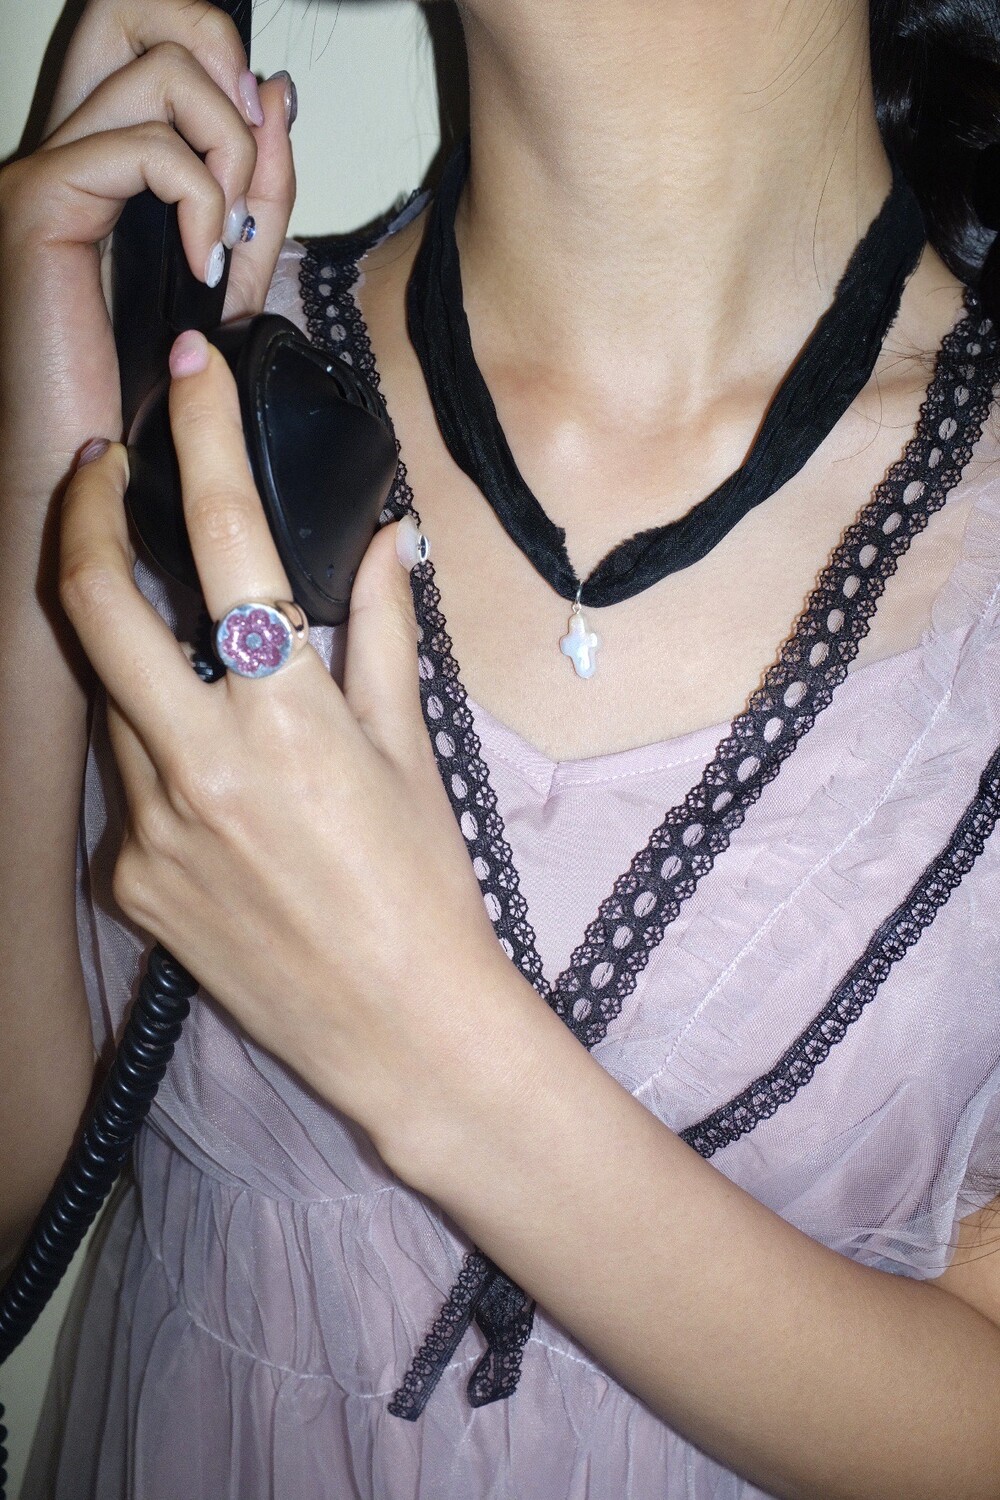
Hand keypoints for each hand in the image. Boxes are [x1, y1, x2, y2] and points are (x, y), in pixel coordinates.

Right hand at [0, 0, 294, 499]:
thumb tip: (275, 92)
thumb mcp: (232, 275)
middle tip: (244, 168)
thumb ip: (257, 189)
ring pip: (160, 67)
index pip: (158, 33)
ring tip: (223, 241)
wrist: (98, 460)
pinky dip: (201, 199)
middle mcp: (69, 144)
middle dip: (224, 68)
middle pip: (141, 9)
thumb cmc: (150, 385)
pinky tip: (203, 266)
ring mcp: (47, 166)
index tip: (262, 145)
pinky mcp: (38, 200)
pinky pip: (145, 146)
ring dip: (227, 151)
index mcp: (110, 156)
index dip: (226, 62)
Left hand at [57, 330, 514, 1166]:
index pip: (228, 541)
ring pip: (109, 697)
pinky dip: (160, 754)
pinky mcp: (128, 883)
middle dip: (85, 511)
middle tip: (110, 469)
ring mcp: (148, 831)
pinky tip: (219, 791)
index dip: (202, 436)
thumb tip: (379, 541)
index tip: (188, 372)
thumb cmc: (427, 894)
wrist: (401, 1033)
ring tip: (196, 658)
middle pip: (91, 602)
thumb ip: (379, 636)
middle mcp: (197, 766)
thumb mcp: (410, 756)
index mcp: (284, 720)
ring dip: (138, 654)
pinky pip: (126, 785)